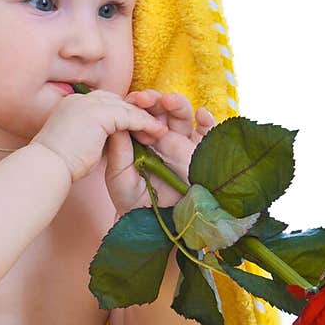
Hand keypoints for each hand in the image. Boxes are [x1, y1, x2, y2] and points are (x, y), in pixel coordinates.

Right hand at [32, 88, 167, 181]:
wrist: (47, 165)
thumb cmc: (58, 164)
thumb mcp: (75, 144)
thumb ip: (90, 136)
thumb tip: (107, 141)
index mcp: (71, 105)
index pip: (103, 104)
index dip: (121, 115)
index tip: (135, 128)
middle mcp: (80, 100)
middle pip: (116, 101)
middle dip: (135, 113)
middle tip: (153, 126)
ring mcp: (89, 104)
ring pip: (125, 107)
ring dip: (144, 118)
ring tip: (159, 130)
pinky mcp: (99, 114)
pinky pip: (129, 115)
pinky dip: (144, 123)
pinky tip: (155, 132)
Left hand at [105, 89, 216, 215]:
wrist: (149, 224)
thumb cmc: (131, 200)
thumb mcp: (119, 174)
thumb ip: (118, 149)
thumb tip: (116, 122)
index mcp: (143, 139)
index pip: (142, 113)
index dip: (138, 104)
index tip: (130, 101)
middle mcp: (164, 139)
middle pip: (163, 110)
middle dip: (156, 100)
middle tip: (145, 99)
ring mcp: (183, 146)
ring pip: (184, 118)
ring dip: (178, 105)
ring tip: (169, 102)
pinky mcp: (200, 156)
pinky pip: (208, 136)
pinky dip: (208, 122)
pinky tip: (201, 115)